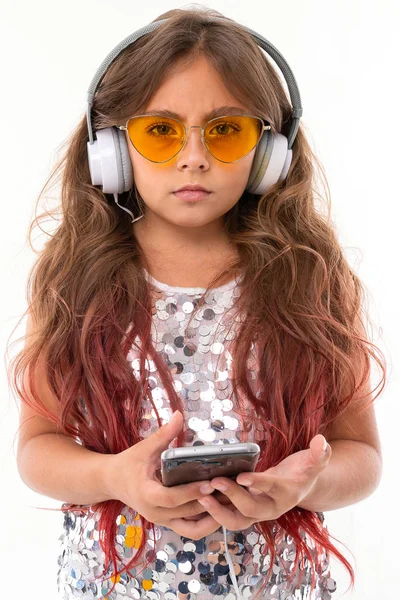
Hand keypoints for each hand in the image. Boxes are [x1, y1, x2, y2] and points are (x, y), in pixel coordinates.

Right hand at [105, 410, 221, 538]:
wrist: (112, 482)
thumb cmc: (128, 463)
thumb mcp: (144, 447)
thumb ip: (163, 434)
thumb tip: (179, 414)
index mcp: (147, 494)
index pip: (172, 498)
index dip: (191, 492)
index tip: (210, 483)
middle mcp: (155, 512)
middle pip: (187, 513)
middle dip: (210, 503)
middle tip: (232, 490)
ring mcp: (162, 521)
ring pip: (192, 529)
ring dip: (212, 519)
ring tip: (231, 502)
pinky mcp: (167, 522)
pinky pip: (190, 529)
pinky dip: (205, 523)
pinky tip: (221, 508)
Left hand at [196, 435, 331, 530]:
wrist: (301, 488)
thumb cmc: (304, 471)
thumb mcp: (314, 462)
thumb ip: (319, 454)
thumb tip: (321, 441)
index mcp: (287, 494)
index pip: (271, 488)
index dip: (257, 483)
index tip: (242, 476)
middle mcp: (271, 508)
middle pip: (250, 509)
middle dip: (231, 496)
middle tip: (214, 482)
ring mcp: (257, 512)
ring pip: (236, 520)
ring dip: (218, 511)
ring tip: (201, 497)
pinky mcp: (245, 511)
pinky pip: (228, 516)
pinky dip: (214, 510)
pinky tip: (199, 498)